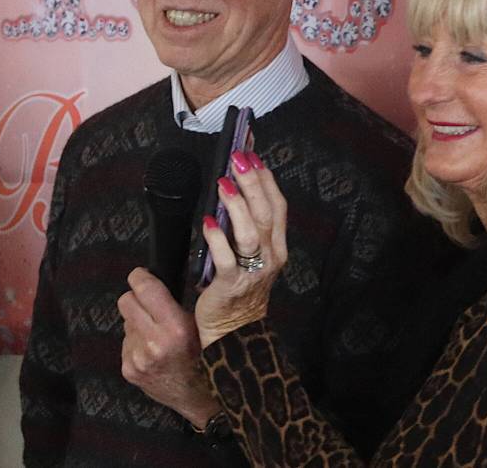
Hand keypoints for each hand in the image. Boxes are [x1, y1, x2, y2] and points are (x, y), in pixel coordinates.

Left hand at [117, 268, 220, 427]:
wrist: (200, 400)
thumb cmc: (208, 357)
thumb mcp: (202, 326)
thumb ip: (177, 304)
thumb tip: (157, 281)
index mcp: (176, 328)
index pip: (145, 290)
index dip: (139, 277)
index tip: (141, 274)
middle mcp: (153, 343)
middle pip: (125, 302)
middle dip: (135, 298)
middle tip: (148, 302)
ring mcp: (137, 358)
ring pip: (126, 322)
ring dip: (138, 322)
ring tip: (157, 333)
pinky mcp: (129, 370)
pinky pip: (126, 342)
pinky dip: (137, 341)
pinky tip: (152, 351)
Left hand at [195, 151, 287, 347]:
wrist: (234, 331)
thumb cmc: (239, 290)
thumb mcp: (252, 255)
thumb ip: (247, 226)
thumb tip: (232, 189)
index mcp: (277, 246)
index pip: (278, 206)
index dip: (266, 179)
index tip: (252, 155)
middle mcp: (270, 257)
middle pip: (266, 213)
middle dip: (253, 183)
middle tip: (238, 159)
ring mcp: (252, 272)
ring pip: (250, 233)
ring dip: (237, 205)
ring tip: (224, 184)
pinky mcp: (230, 285)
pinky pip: (225, 258)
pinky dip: (217, 238)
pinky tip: (209, 222)